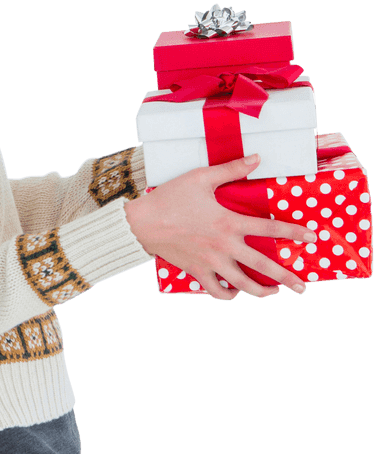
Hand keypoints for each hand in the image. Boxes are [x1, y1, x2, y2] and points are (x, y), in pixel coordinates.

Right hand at [124, 154, 315, 299]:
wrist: (141, 222)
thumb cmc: (170, 197)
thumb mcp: (201, 178)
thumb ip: (231, 170)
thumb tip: (257, 158)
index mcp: (229, 222)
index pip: (270, 229)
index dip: (294, 232)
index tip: (312, 237)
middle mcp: (224, 246)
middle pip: (264, 267)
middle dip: (287, 278)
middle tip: (302, 287)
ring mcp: (211, 262)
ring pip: (243, 285)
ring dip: (262, 292)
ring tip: (272, 293)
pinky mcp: (196, 272)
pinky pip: (216, 291)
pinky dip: (228, 295)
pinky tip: (235, 292)